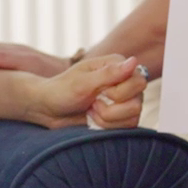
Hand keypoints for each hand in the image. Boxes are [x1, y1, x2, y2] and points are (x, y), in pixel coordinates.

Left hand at [29, 55, 145, 128]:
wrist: (48, 109)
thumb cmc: (61, 91)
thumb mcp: (83, 82)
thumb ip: (109, 73)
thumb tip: (133, 61)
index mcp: (118, 65)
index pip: (139, 82)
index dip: (119, 93)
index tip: (99, 92)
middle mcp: (125, 81)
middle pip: (137, 102)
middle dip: (111, 109)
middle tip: (93, 102)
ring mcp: (125, 99)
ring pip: (133, 116)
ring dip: (107, 118)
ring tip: (92, 110)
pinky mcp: (121, 115)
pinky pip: (128, 126)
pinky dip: (107, 126)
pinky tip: (94, 118)